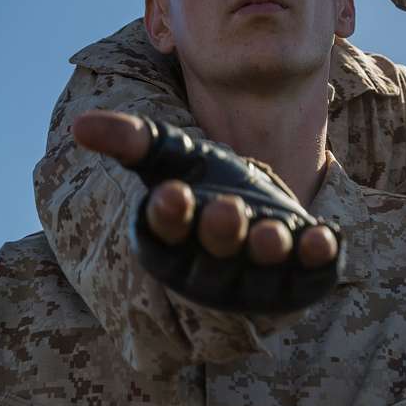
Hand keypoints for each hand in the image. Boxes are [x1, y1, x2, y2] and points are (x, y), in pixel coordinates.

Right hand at [73, 110, 341, 312]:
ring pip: (260, 273)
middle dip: (220, 236)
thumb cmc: (205, 183)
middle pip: (213, 259)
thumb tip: (81, 126)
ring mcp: (257, 279)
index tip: (170, 195)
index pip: (164, 237)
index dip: (168, 220)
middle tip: (225, 210)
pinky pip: (308, 276)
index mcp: (171, 245)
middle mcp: (211, 270)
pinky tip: (325, 239)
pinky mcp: (300, 279)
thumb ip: (132, 141)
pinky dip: (317, 260)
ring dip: (267, 253)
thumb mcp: (170, 157)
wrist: (259, 202)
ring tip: (271, 233)